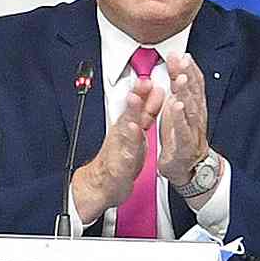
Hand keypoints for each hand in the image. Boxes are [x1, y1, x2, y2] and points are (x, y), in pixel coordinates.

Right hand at [66, 57, 211, 222]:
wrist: (103, 183)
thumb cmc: (121, 155)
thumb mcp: (136, 131)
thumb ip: (146, 112)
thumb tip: (157, 89)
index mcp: (129, 125)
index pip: (138, 105)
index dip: (145, 91)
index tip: (151, 77)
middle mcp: (122, 134)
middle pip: (130, 112)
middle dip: (137, 97)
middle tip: (144, 83)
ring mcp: (119, 149)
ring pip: (124, 130)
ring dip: (131, 116)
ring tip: (135, 103)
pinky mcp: (118, 166)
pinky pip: (123, 156)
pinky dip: (127, 148)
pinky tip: (132, 140)